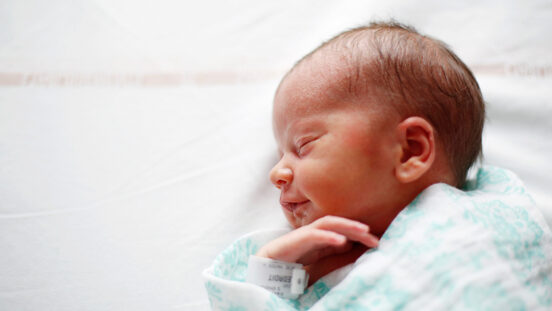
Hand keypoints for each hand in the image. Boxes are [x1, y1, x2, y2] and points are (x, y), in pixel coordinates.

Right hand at [256, 216, 378, 265]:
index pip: (341, 230)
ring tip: (363, 231)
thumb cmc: (289, 262)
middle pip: (337, 224)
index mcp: (318, 237)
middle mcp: (313, 232)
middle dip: (356, 227)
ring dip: (346, 226)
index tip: (376, 242)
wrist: (264, 268)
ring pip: (328, 223)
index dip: (359, 234)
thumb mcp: (316, 258)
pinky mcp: (295, 239)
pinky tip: (342, 240)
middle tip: (374, 235)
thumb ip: (330, 249)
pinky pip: (314, 235)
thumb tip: (349, 244)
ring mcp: (303, 234)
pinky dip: (328, 236)